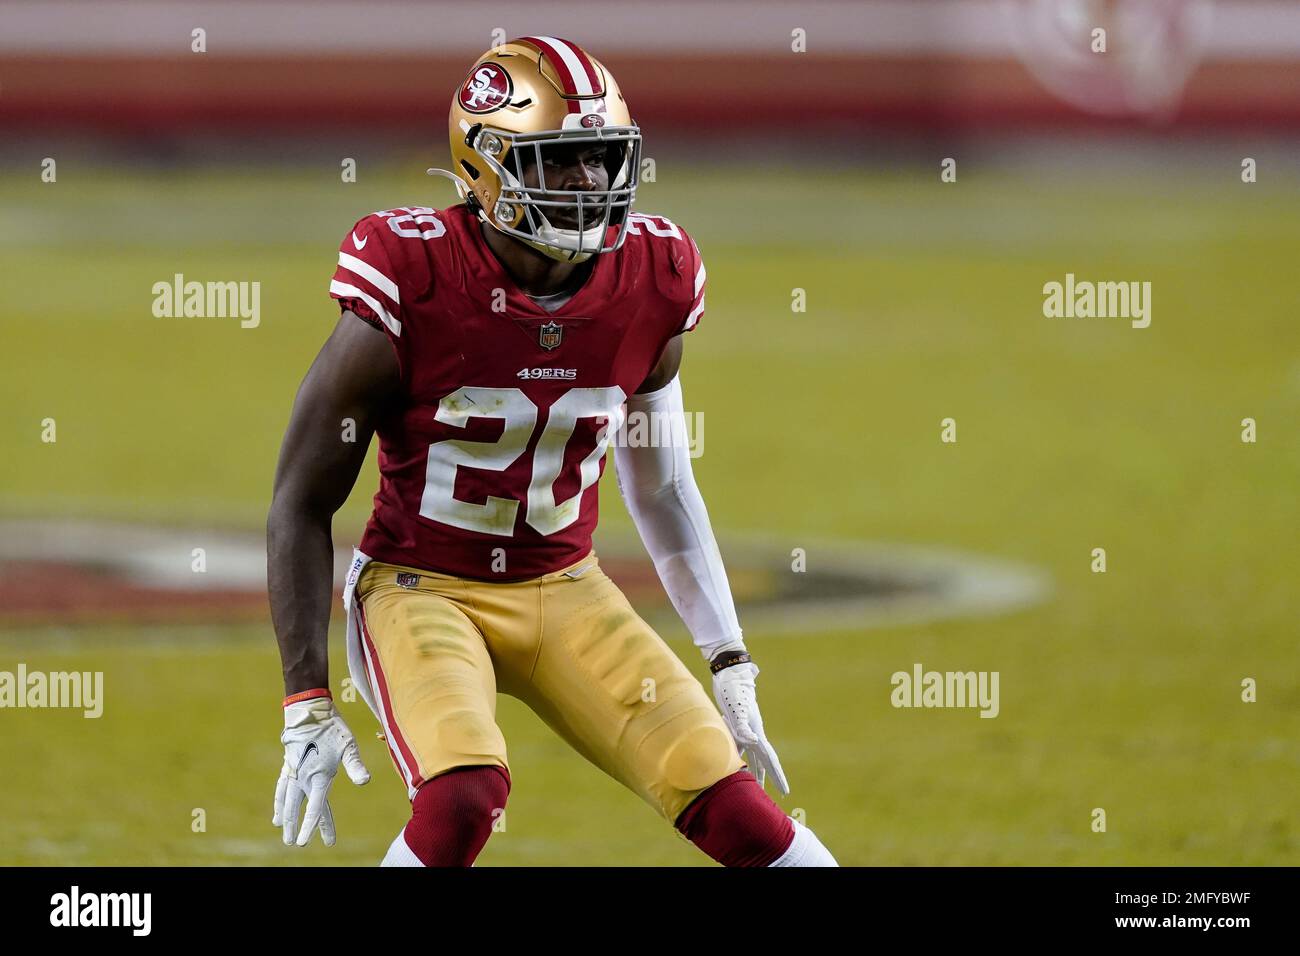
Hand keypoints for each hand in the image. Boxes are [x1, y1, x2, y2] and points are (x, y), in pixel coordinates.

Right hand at [272, 696, 370, 845]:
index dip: (313, 826)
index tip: (307, 842)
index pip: (315, 807)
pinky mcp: (289, 765)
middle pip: (298, 808)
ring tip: (283, 832)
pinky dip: (278, 801)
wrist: (309, 711)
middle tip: (296, 844)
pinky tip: (276, 812)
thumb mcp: (349, 745)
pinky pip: (281, 788)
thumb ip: (355, 765)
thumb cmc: (333, 728)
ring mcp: (293, 772)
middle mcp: (303, 777)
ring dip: (285, 817)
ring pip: (286, 800)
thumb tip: (365, 782)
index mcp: (319, 776)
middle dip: (297, 827)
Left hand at [711, 660, 788, 794]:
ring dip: (754, 770)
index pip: (770, 759)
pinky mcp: (735, 724)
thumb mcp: (737, 709)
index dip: (777, 775)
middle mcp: (754, 732)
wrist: (730, 674)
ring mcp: (746, 729)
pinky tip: (735, 764)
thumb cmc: (733, 690)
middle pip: (764, 760)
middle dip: (770, 777)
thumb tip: (752, 742)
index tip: (785, 791)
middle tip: (778, 795)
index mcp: (756, 732)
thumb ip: (742, 726)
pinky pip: (738, 746)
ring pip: (752, 755)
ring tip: (755, 785)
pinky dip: (738, 756)